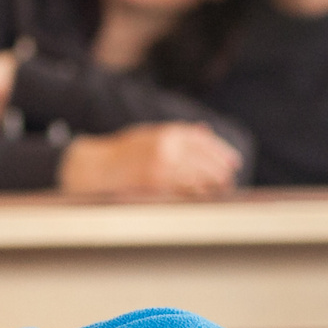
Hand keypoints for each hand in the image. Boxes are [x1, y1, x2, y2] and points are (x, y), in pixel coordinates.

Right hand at [58, 123, 242, 196]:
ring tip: (220, 190)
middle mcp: (166, 148)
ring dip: (212, 186)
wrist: (94, 168)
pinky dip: (197, 194)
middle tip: (229, 180)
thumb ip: (178, 133)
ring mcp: (161, 168)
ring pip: (198, 178)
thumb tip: (206, 130)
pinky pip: (184, 191)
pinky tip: (203, 197)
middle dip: (220, 172)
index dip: (222, 153)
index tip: (233, 162)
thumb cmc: (123, 153)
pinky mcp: (155, 187)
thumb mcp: (150, 134)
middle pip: (205, 161)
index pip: (204, 141)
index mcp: (166, 132)